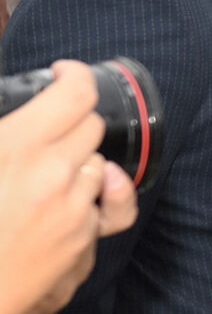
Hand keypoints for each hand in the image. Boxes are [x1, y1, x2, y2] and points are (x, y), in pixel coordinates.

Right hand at [0, 62, 137, 313]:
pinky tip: (60, 203)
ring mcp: (72, 208)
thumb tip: (17, 123)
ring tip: (42, 173)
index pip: (74, 94)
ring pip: (99, 164)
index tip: (63, 73)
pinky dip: (86, 199)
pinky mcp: (82, 240)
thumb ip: (8, 135)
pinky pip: (101, 205)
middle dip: (70, 122)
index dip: (73, 76)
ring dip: (78, 162)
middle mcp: (52, 172)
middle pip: (90, 127)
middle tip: (43, 131)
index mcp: (16, 146)